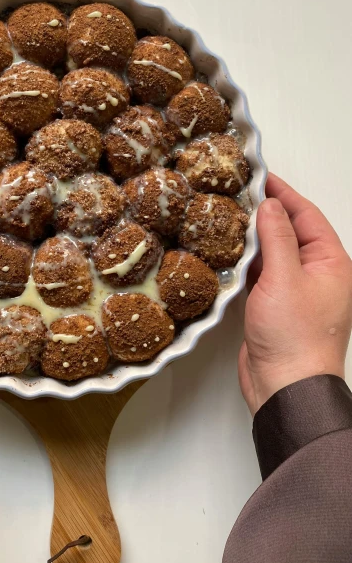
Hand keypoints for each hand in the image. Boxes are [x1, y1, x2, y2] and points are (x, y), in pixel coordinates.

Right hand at [239, 173, 351, 413]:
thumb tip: (269, 206)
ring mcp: (296, 291)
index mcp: (332, 263)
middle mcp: (318, 274)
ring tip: (229, 218)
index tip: (261, 176)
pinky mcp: (276, 306)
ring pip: (275, 253)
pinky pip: (263, 274)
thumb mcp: (284, 278)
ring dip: (255, 237)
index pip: (307, 216)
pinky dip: (248, 262)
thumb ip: (276, 237)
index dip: (284, 194)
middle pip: (291, 232)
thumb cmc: (295, 338)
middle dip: (267, 213)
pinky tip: (230, 253)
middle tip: (239, 194)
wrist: (286, 386)